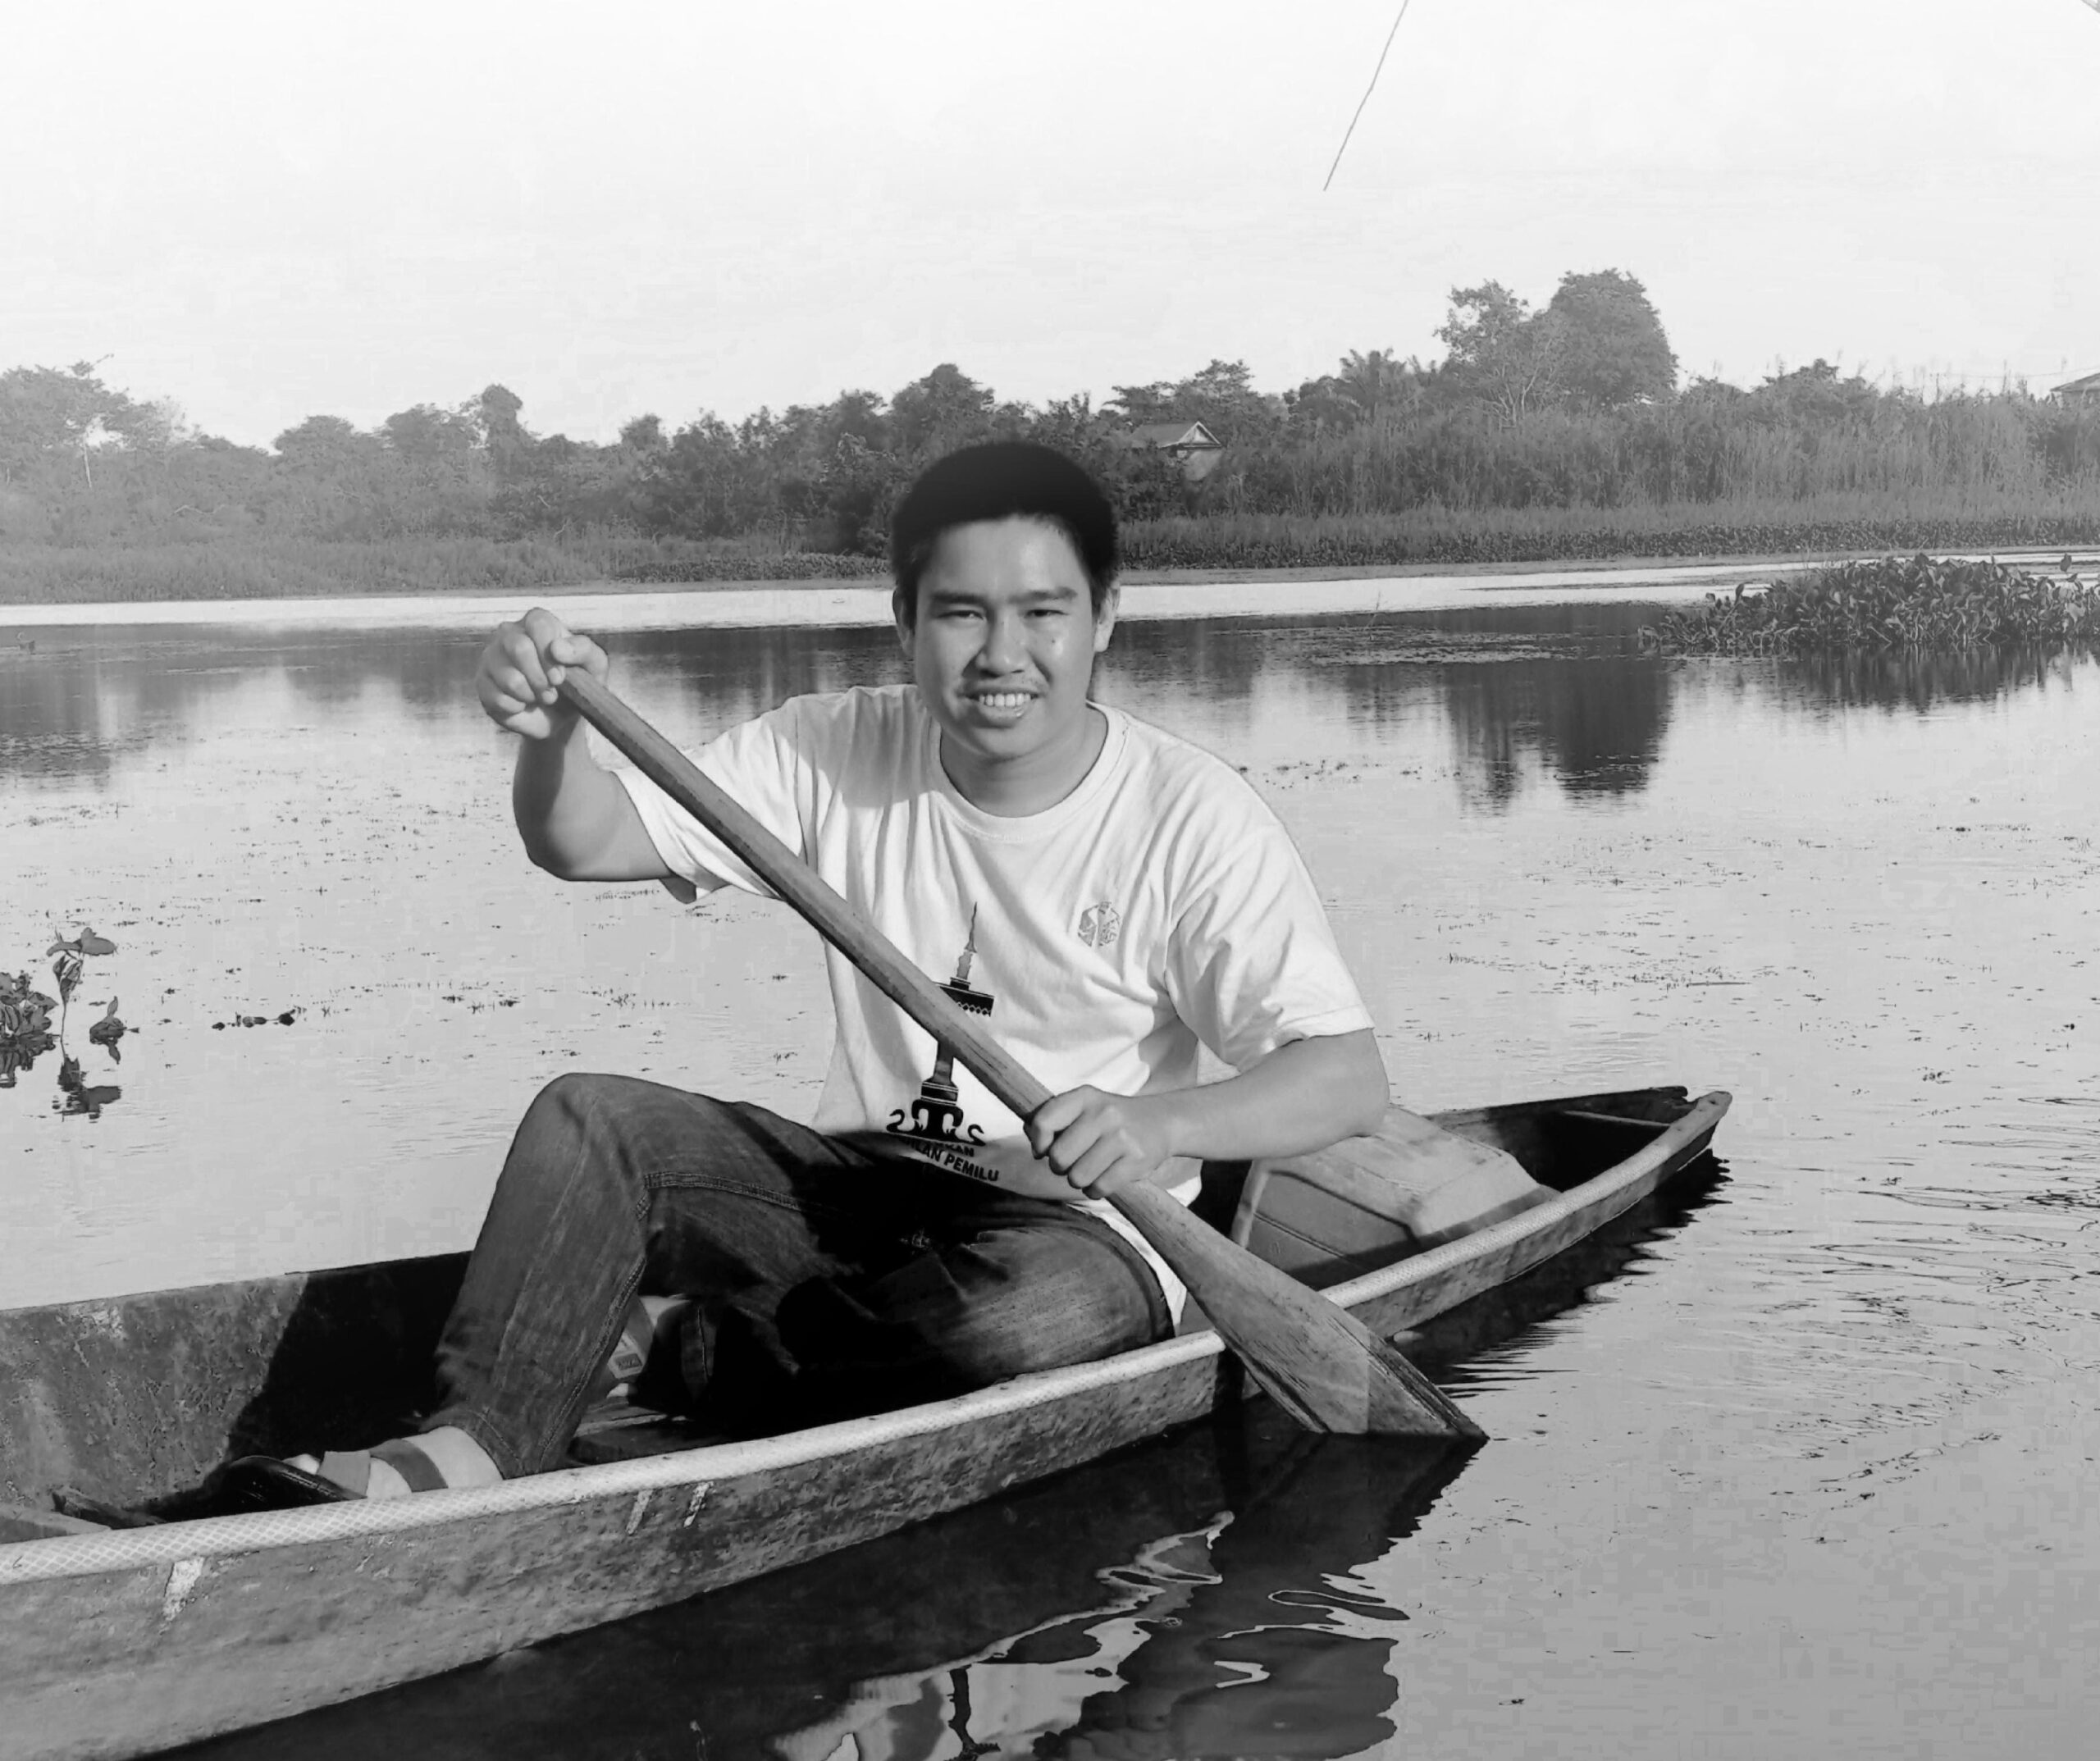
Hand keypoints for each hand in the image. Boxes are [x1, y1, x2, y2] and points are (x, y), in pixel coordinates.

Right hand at [476, 609, 609, 739]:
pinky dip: (517, 707)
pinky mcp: (482, 683)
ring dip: (531, 695)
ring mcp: (491, 658)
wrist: (561, 717)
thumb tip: (558, 649)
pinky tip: (523, 704)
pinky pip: (497, 697)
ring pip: (508, 677)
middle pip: (518, 647)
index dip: (550, 650)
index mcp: (536, 623)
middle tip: (552, 693)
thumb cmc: (578, 683)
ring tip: (540, 698)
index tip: (560, 676)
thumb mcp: (594, 665)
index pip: (537, 623)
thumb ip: (584, 650)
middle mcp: (509, 634)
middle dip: (540, 678)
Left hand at [1026, 1086, 1178, 1196]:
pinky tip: (1104, 1178)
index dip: (1038, 1143)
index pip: (1044, 1122)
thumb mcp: (1085, 1107)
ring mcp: (1122, 1137)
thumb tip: (1033, 1141)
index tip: (1043, 1151)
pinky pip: (1099, 1188)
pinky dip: (1096, 1190)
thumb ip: (1054, 1119)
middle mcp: (1104, 1113)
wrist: (1161, 1121)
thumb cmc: (1111, 1120)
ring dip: (1080, 1180)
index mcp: (1085, 1097)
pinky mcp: (1137, 1160)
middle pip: (1058, 1157)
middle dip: (1060, 1167)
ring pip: (1077, 1177)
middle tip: (1074, 1162)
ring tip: (1091, 1169)